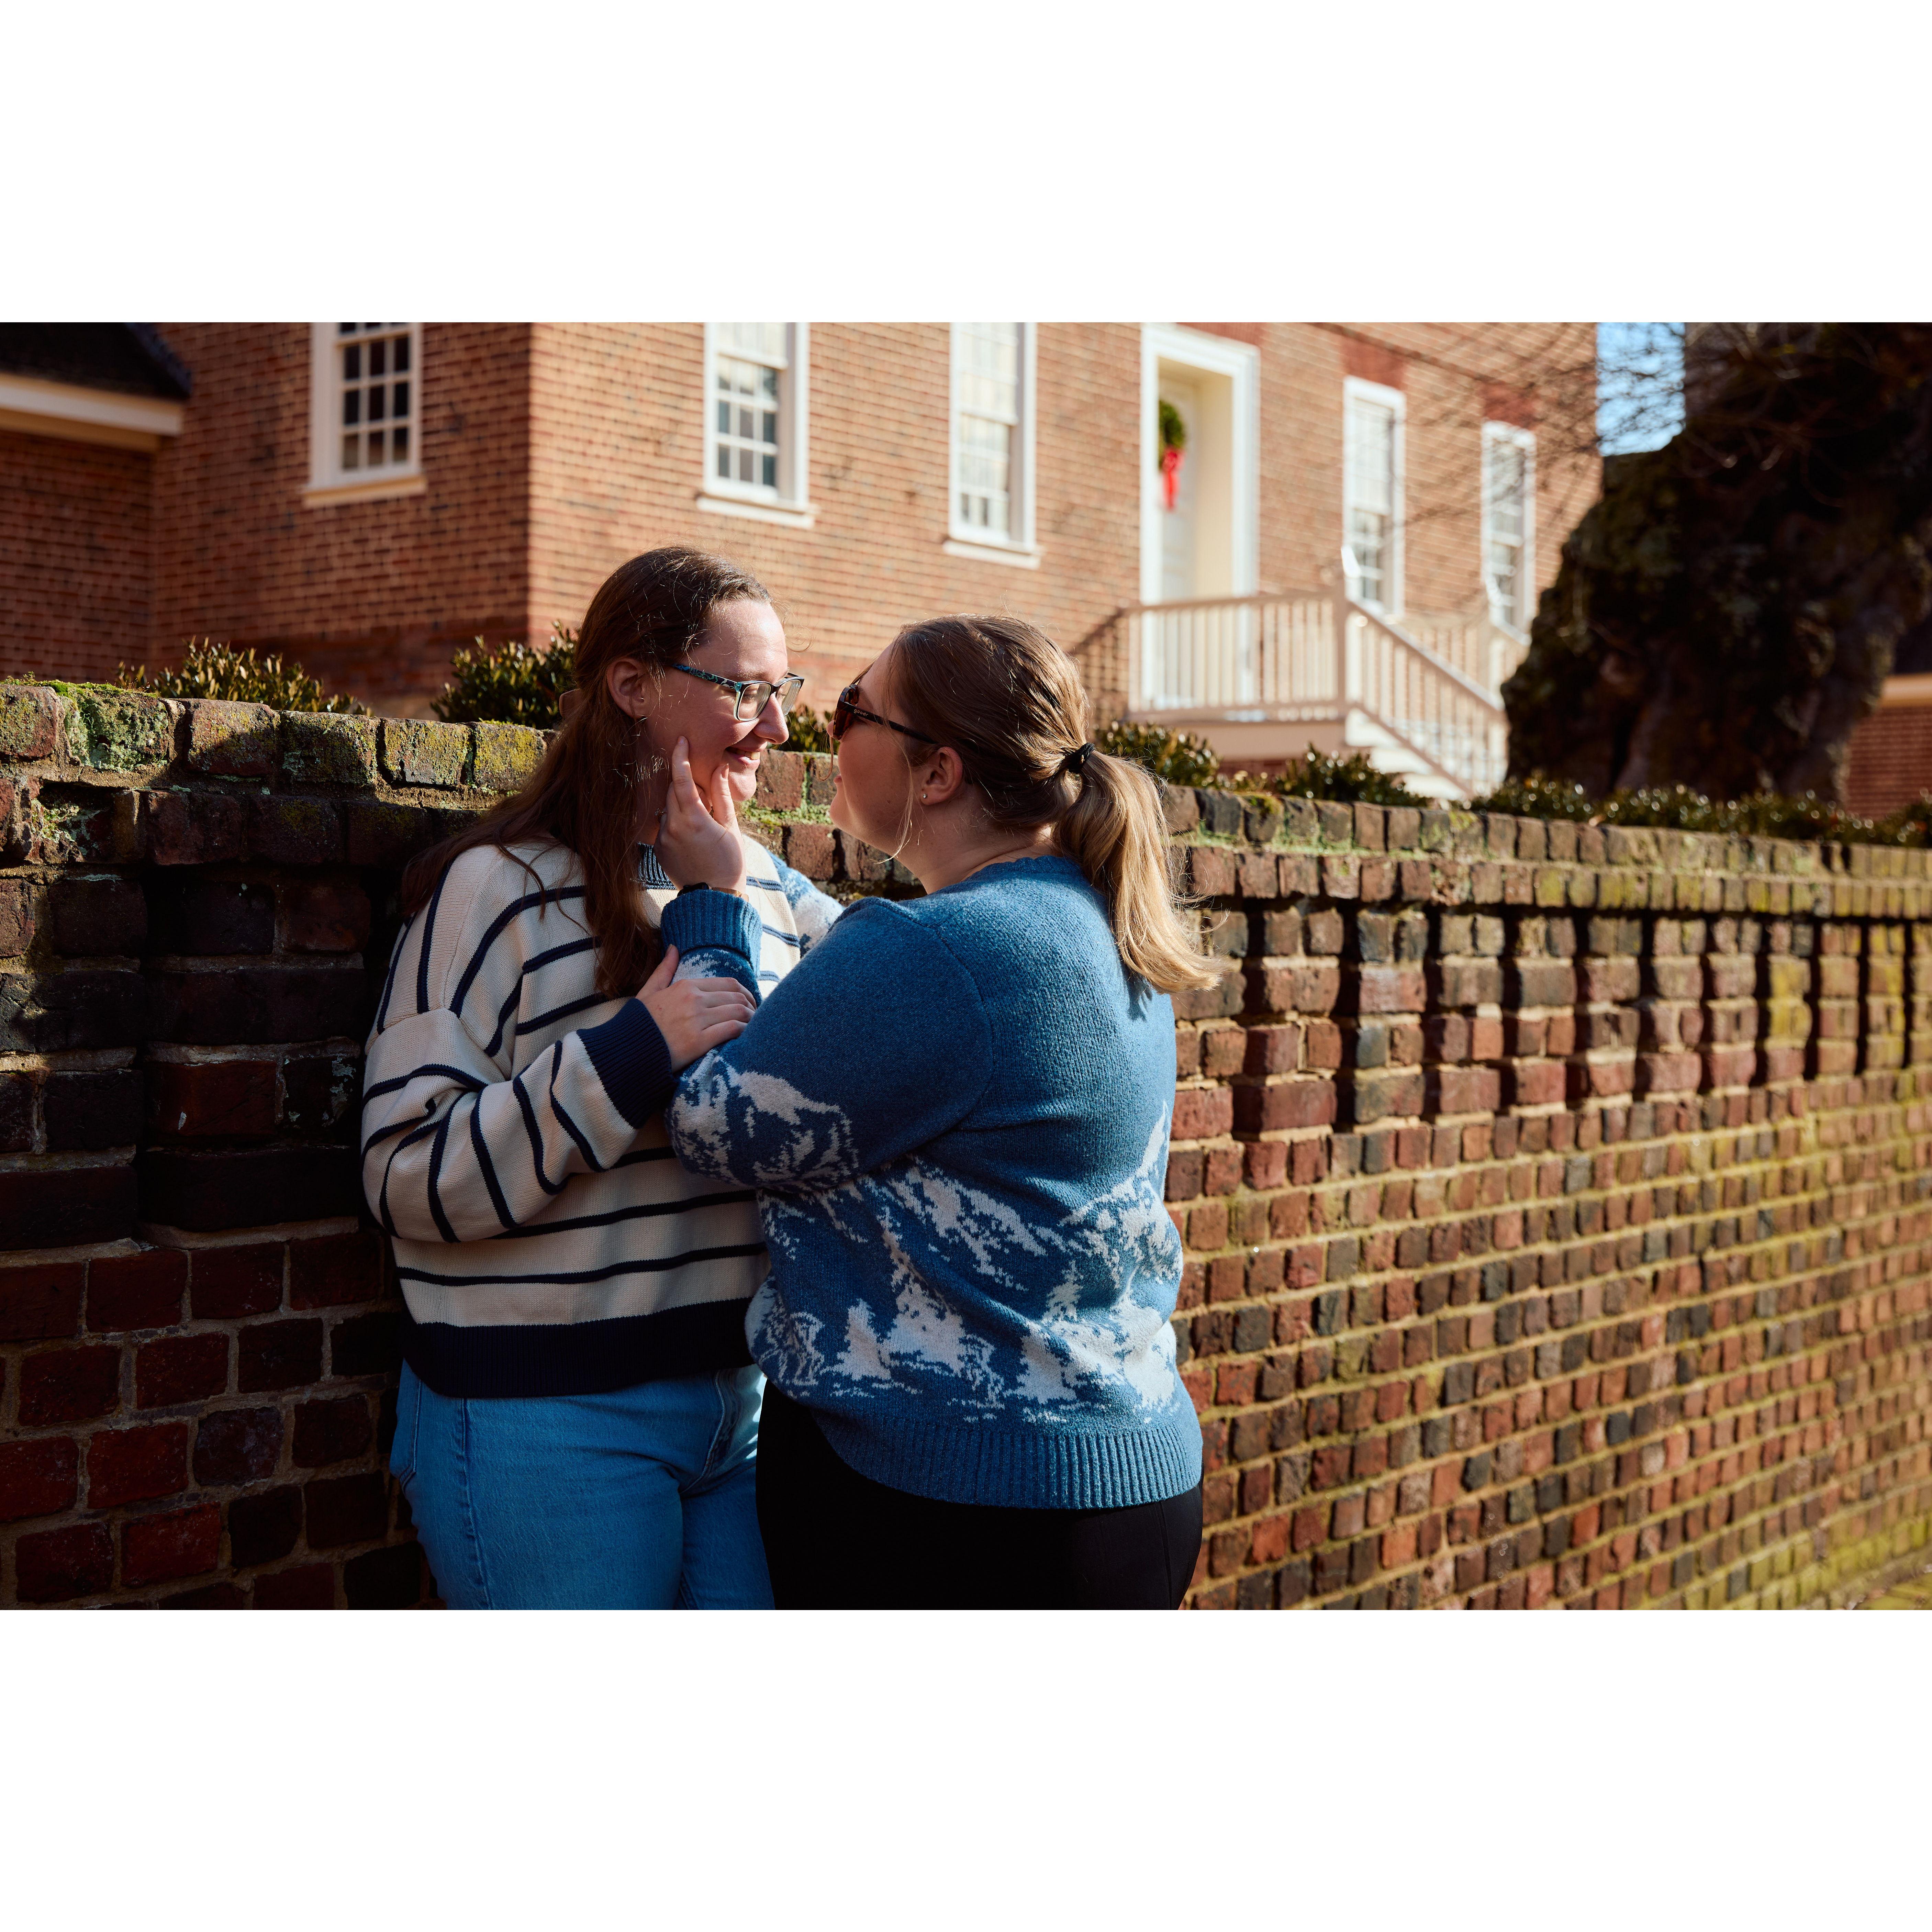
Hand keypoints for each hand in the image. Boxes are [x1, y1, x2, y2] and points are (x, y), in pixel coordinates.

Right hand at [636, 946, 754, 1070]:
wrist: (626, 1050)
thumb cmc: (638, 1023)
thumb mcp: (649, 991)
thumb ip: (664, 970)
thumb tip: (674, 948)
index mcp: (685, 986)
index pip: (727, 983)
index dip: (744, 992)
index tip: (749, 1002)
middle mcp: (693, 1000)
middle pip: (736, 996)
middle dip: (751, 1006)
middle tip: (756, 1016)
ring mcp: (696, 1020)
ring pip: (737, 1011)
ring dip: (751, 1018)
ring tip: (754, 1026)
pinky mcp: (699, 1041)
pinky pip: (731, 1030)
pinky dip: (744, 1031)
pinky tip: (746, 1036)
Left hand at [655, 736, 747, 890]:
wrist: (714, 898)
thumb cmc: (729, 861)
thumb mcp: (730, 826)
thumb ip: (721, 795)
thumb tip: (719, 767)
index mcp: (693, 819)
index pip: (682, 780)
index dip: (680, 757)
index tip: (681, 740)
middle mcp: (672, 826)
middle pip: (673, 791)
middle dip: (686, 785)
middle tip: (706, 794)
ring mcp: (662, 839)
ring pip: (668, 808)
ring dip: (682, 805)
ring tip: (702, 822)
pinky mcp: (658, 849)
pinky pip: (665, 825)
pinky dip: (677, 822)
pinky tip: (693, 838)